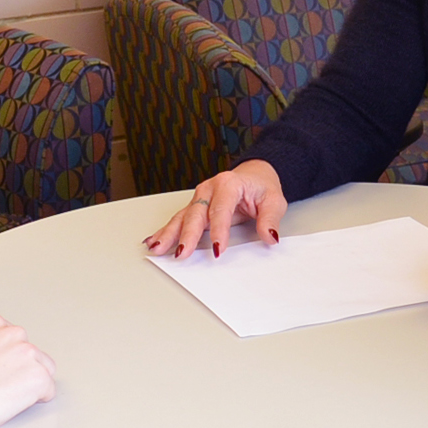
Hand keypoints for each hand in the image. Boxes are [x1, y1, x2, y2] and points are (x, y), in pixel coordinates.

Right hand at [0, 314, 56, 427]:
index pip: (14, 339)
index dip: (8, 359)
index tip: (0, 370)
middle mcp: (13, 333)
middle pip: (31, 352)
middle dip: (21, 369)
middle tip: (4, 386)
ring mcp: (28, 353)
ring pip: (43, 370)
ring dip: (30, 382)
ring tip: (9, 396)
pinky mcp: (38, 375)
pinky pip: (48, 390)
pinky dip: (37, 399)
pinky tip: (17, 403)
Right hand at [142, 160, 286, 259]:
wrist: (254, 174)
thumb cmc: (261, 187)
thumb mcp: (274, 200)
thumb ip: (270, 219)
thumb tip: (269, 237)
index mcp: (228, 184)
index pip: (221, 210)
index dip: (219, 231)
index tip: (218, 249)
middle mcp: (209, 188)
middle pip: (196, 214)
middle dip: (187, 235)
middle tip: (182, 253)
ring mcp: (199, 197)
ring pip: (182, 217)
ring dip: (169, 233)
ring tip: (157, 248)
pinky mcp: (195, 206)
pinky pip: (178, 218)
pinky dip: (165, 231)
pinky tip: (154, 240)